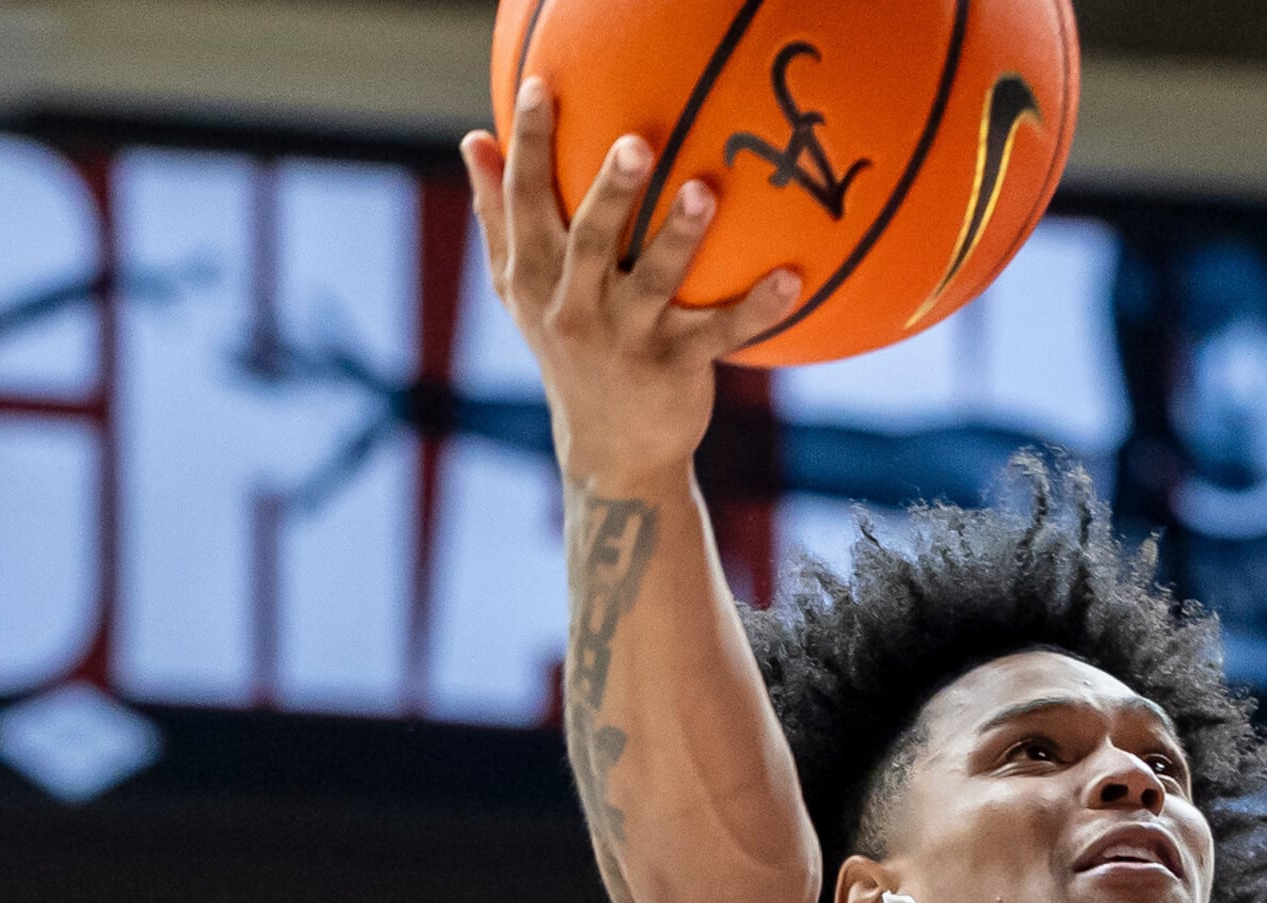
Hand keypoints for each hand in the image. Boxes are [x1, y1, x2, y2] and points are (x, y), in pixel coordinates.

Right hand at [460, 79, 807, 490]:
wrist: (610, 449)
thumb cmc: (566, 344)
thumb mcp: (519, 288)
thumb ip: (498, 215)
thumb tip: (474, 139)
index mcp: (531, 278)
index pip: (525, 201)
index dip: (530, 145)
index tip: (538, 88)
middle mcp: (573, 307)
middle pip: (588, 240)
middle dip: (610, 192)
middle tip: (634, 141)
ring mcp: (626, 340)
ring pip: (654, 284)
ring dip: (680, 239)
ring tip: (702, 192)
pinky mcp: (676, 368)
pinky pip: (722, 333)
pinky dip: (758, 309)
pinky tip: (792, 278)